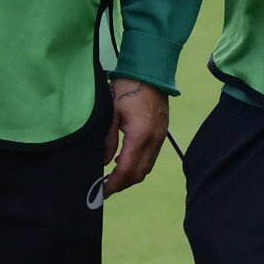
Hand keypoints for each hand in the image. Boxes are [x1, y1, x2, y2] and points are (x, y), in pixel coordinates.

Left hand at [105, 79, 168, 193]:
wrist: (150, 71)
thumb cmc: (127, 87)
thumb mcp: (111, 113)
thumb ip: (107, 140)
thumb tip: (102, 162)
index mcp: (140, 136)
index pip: (126, 170)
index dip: (113, 184)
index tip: (101, 192)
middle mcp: (154, 141)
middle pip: (139, 174)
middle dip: (122, 185)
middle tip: (104, 189)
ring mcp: (160, 138)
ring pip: (146, 168)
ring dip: (130, 176)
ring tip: (112, 178)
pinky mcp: (161, 134)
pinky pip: (150, 158)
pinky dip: (137, 165)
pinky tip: (123, 161)